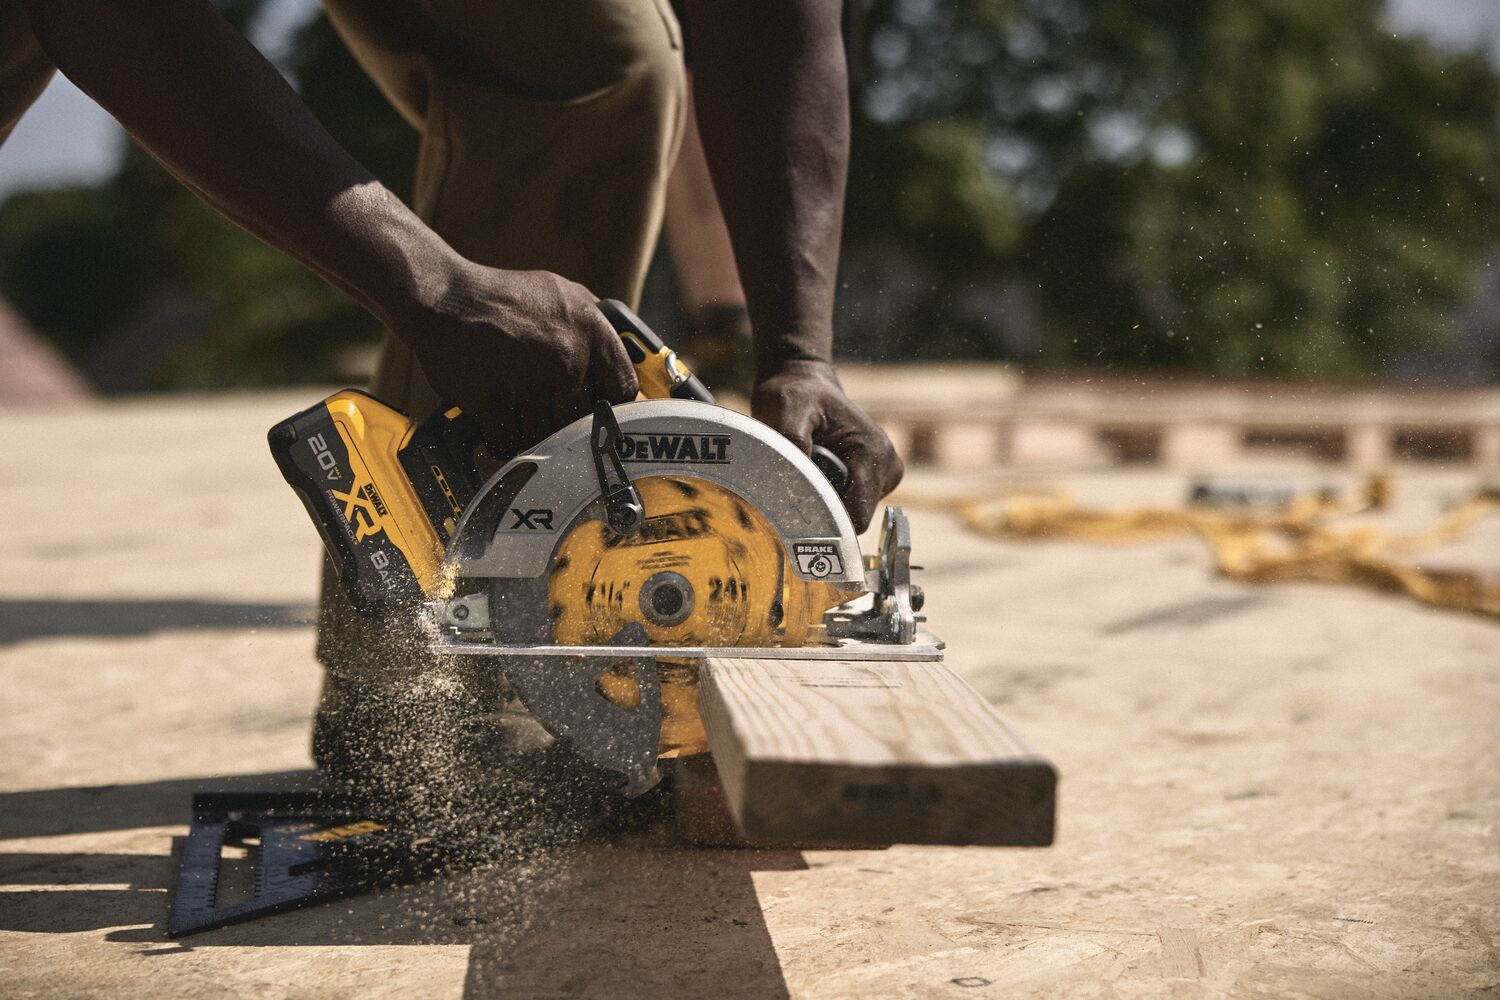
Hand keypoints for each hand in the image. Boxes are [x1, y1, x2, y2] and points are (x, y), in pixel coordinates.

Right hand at [394, 261, 638, 455]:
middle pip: (582, 421)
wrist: (444, 298)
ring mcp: (531, 382)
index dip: (610, 405)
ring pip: (546, 436)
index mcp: (590, 329)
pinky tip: (496, 421)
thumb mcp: (561, 293)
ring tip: (517, 412)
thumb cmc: (501, 296)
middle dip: (564, 422)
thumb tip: (619, 358)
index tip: (598, 413)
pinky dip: (502, 440)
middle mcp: (567, 357)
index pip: (624, 388)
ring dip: (532, 432)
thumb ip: (592, 325)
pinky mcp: (496, 402)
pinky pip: (510, 443)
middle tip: (546, 414)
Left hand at [752, 360, 903, 531]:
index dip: (828, 522)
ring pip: (853, 512)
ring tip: (811, 468)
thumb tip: (799, 482)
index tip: (800, 513)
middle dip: (827, 506)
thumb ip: (795, 445)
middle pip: (855, 516)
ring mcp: (885, 472)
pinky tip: (819, 471)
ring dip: (828, 499)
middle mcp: (887, 463)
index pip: (858, 514)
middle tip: (801, 478)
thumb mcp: (788, 412)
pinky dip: (833, 495)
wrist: (804, 382)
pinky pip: (853, 504)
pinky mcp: (877, 477)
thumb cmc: (796, 395)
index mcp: (873, 451)